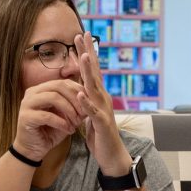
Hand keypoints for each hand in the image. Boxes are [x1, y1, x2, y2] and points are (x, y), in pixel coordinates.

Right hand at [14, 77, 86, 162]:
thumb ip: (74, 106)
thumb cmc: (50, 132)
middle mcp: (32, 93)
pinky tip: (69, 130)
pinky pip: (47, 116)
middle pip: (58, 86)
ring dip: (69, 110)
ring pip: (53, 98)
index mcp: (41, 89)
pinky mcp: (25, 117)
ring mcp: (26, 104)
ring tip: (76, 123)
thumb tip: (91, 99)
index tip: (89, 103)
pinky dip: (61, 123)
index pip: (62, 82)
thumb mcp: (65, 117)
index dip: (77, 91)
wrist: (33, 150)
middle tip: (84, 113)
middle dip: (75, 99)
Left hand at [72, 32, 130, 173]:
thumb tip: (79, 87)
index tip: (79, 35)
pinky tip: (81, 94)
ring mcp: (104, 109)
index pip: (91, 70)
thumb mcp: (89, 113)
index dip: (86, 52)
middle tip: (82, 34)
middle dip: (88, 53)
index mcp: (98, 95)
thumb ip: (86, 99)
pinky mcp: (102, 124)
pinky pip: (93, 112)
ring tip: (82, 57)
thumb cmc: (99, 134)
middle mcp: (103, 98)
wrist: (111, 155)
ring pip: (95, 88)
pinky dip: (87, 103)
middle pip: (94, 72)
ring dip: (89, 72)